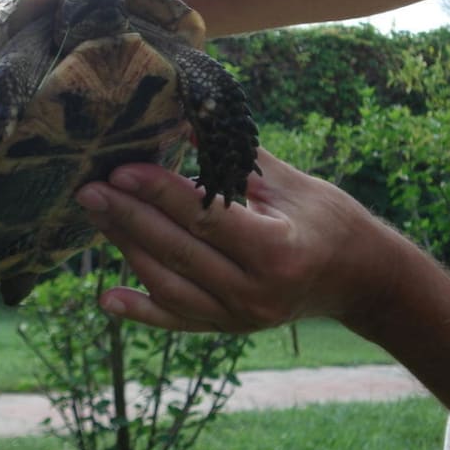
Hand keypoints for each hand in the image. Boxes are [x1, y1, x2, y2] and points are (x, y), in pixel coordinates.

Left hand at [75, 150, 401, 333]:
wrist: (361, 279)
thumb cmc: (329, 220)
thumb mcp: (290, 182)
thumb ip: (235, 156)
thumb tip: (183, 120)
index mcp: (278, 249)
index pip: (206, 218)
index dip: (159, 193)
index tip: (121, 169)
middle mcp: (257, 292)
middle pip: (179, 252)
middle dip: (128, 218)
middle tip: (88, 189)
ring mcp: (241, 317)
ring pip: (170, 286)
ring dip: (127, 250)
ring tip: (97, 216)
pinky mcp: (229, 328)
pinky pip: (179, 321)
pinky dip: (141, 312)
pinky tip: (107, 299)